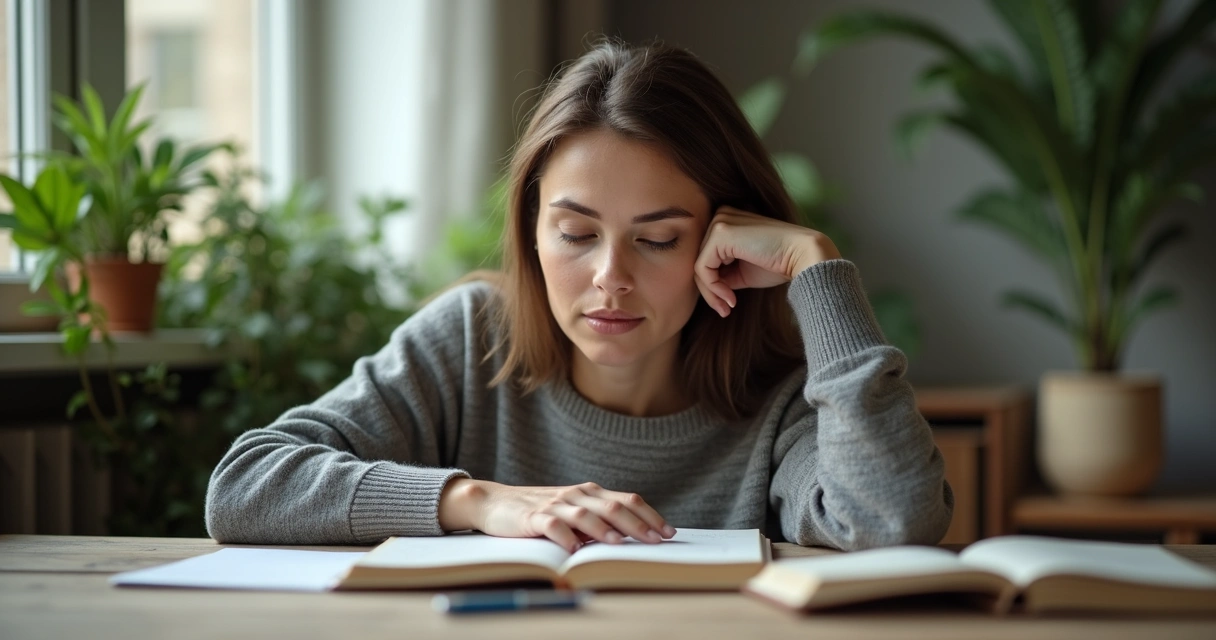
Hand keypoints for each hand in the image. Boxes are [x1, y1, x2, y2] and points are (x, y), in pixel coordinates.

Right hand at [439, 479, 675, 551]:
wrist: (494, 502)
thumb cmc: (539, 511)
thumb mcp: (572, 513)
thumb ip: (597, 520)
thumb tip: (632, 537)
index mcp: (589, 493)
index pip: (626, 500)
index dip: (650, 515)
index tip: (669, 532)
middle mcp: (576, 495)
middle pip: (612, 506)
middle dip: (638, 524)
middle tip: (656, 540)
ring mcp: (554, 505)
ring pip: (585, 514)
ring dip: (605, 530)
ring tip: (620, 544)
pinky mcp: (532, 517)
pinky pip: (552, 525)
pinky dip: (565, 537)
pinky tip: (575, 550)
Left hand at [694, 205, 840, 316]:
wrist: (804, 257)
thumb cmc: (779, 264)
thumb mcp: (743, 270)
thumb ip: (722, 274)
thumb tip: (705, 288)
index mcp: (727, 220)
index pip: (707, 256)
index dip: (712, 284)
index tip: (727, 305)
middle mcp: (721, 215)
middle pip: (699, 260)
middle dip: (710, 290)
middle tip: (724, 310)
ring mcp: (720, 222)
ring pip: (698, 265)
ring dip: (711, 292)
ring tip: (728, 307)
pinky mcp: (720, 233)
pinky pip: (703, 268)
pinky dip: (713, 288)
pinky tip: (731, 298)